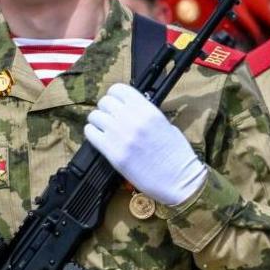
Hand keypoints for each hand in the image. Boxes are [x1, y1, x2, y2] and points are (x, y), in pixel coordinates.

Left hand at [85, 84, 206, 205]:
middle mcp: (133, 119)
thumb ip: (146, 115)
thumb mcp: (166, 125)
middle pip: (104, 102)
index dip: (115, 95)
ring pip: (95, 116)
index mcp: (148, 110)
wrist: (178, 179)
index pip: (120, 89)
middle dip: (105, 109)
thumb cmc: (177, 154)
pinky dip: (92, 134)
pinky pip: (91, 134)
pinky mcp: (113, 153)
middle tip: (110, 117)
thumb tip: (130, 111)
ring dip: (98, 121)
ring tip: (104, 129)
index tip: (116, 102)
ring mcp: (121, 135)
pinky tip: (100, 139)